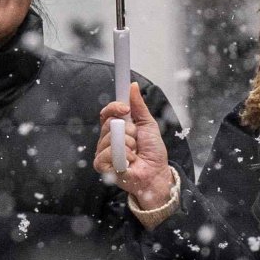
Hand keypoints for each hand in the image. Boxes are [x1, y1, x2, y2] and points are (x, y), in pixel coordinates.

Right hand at [96, 93, 176, 217]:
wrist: (157, 173)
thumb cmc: (153, 152)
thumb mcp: (148, 124)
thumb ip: (139, 106)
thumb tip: (132, 86)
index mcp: (116, 129)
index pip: (107, 113)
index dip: (115, 107)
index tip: (126, 108)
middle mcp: (107, 139)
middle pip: (109, 123)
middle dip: (129, 130)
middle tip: (137, 140)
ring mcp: (103, 152)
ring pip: (110, 137)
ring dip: (128, 144)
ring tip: (135, 153)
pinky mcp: (101, 165)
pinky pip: (107, 152)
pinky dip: (123, 155)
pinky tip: (129, 161)